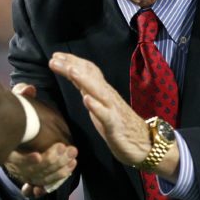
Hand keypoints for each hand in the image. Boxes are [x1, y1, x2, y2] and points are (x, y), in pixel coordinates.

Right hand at [9, 83, 76, 195]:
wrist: (15, 126)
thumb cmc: (18, 111)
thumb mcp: (17, 100)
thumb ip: (22, 92)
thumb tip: (29, 89)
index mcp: (6, 145)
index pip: (13, 159)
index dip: (25, 160)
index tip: (38, 155)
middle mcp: (14, 162)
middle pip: (33, 170)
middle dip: (52, 160)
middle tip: (67, 149)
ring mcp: (24, 172)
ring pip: (42, 177)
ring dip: (60, 167)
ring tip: (72, 155)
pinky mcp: (35, 176)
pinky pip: (48, 181)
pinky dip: (61, 175)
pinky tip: (71, 166)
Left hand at [49, 52, 151, 167]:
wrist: (145, 143)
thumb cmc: (119, 124)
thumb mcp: (98, 103)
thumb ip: (88, 89)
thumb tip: (73, 74)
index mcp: (102, 91)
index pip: (87, 71)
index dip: (71, 62)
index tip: (55, 56)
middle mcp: (107, 96)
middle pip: (90, 76)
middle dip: (71, 66)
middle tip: (54, 59)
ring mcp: (112, 109)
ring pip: (98, 91)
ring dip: (84, 80)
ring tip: (71, 71)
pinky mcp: (115, 125)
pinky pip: (105, 115)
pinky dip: (96, 106)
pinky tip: (87, 100)